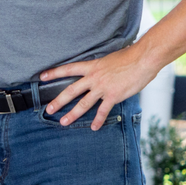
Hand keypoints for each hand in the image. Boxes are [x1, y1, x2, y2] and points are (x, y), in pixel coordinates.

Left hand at [40, 45, 158, 129]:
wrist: (143, 59)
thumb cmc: (130, 57)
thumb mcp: (110, 59)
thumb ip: (102, 67)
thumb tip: (101, 71)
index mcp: (92, 67)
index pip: (69, 69)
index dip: (54, 73)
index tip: (42, 76)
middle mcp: (94, 78)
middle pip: (71, 90)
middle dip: (59, 101)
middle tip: (49, 109)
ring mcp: (103, 88)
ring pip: (83, 103)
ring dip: (73, 114)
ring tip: (64, 122)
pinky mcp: (113, 96)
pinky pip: (103, 111)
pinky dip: (98, 120)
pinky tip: (94, 127)